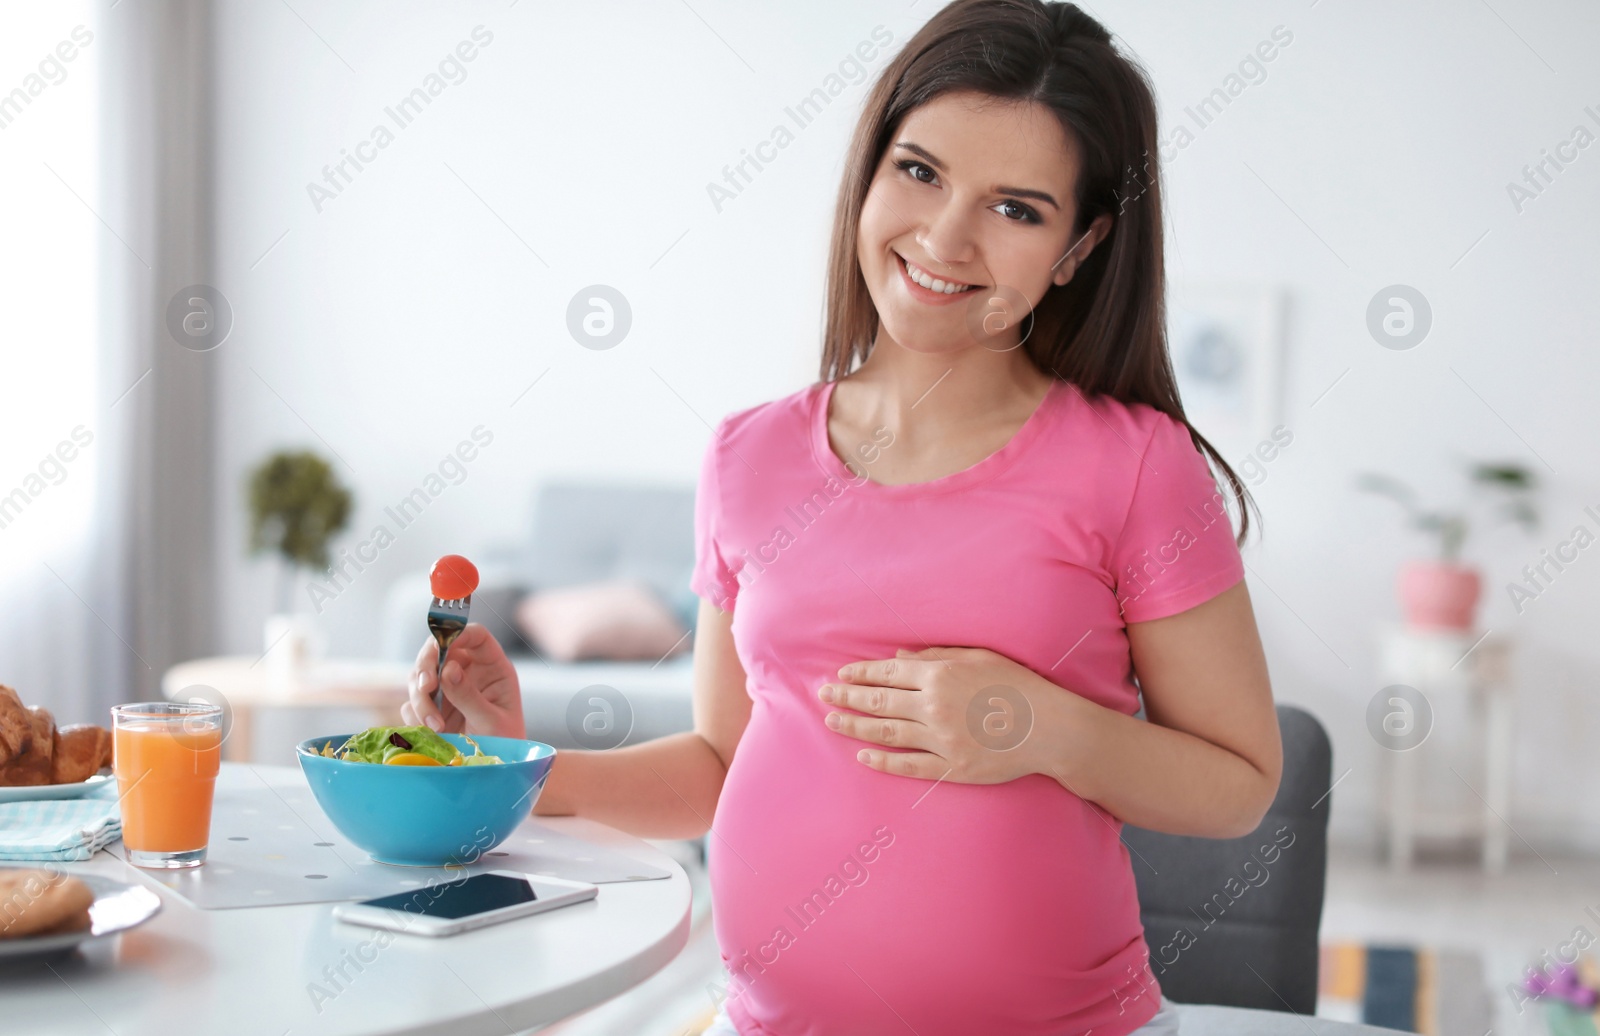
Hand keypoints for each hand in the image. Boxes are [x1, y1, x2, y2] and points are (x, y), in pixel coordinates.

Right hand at [401, 623, 524, 738]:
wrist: (491, 771)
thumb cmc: (504, 743)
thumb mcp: (491, 721)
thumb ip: (470, 696)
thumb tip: (449, 668)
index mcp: (492, 668)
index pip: (476, 636)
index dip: (458, 632)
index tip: (442, 644)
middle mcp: (468, 672)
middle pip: (438, 650)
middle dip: (426, 666)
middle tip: (426, 687)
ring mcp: (448, 688)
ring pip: (420, 675)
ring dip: (420, 697)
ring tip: (435, 726)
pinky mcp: (432, 706)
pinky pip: (412, 701)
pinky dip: (415, 715)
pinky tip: (431, 732)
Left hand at [819, 645, 1069, 783]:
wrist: (1050, 729)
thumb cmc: (1017, 686)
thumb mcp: (979, 658)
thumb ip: (936, 656)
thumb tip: (898, 658)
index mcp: (941, 675)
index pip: (888, 673)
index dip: (861, 674)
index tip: (841, 675)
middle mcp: (935, 706)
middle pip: (879, 701)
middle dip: (847, 697)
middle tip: (823, 696)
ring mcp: (941, 740)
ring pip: (886, 732)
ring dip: (855, 726)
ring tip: (832, 722)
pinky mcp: (951, 768)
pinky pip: (908, 765)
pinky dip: (882, 761)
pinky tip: (863, 755)